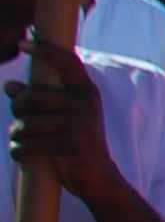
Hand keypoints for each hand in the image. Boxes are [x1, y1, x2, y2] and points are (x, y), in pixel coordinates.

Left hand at [5, 33, 125, 203]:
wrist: (98, 178)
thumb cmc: (75, 142)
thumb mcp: (63, 116)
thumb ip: (38, 100)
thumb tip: (10, 86)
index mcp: (86, 92)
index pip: (67, 62)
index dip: (45, 50)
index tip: (23, 43)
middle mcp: (85, 104)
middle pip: (33, 96)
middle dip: (18, 110)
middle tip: (21, 123)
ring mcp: (79, 125)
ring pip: (25, 124)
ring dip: (17, 136)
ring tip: (26, 142)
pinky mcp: (69, 146)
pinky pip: (27, 145)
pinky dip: (19, 152)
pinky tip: (26, 155)